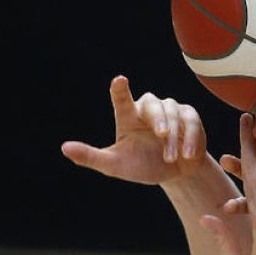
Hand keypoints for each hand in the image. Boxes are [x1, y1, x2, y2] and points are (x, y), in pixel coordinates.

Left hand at [61, 75, 209, 184]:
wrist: (174, 173)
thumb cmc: (141, 166)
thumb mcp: (114, 165)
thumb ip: (91, 157)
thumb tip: (64, 148)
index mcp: (127, 117)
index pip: (122, 100)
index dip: (120, 90)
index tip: (119, 81)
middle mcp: (148, 110)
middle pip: (152, 104)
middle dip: (158, 119)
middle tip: (161, 135)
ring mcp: (170, 110)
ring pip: (172, 113)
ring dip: (173, 137)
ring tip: (171, 158)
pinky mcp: (189, 117)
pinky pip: (191, 121)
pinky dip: (190, 137)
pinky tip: (187, 155)